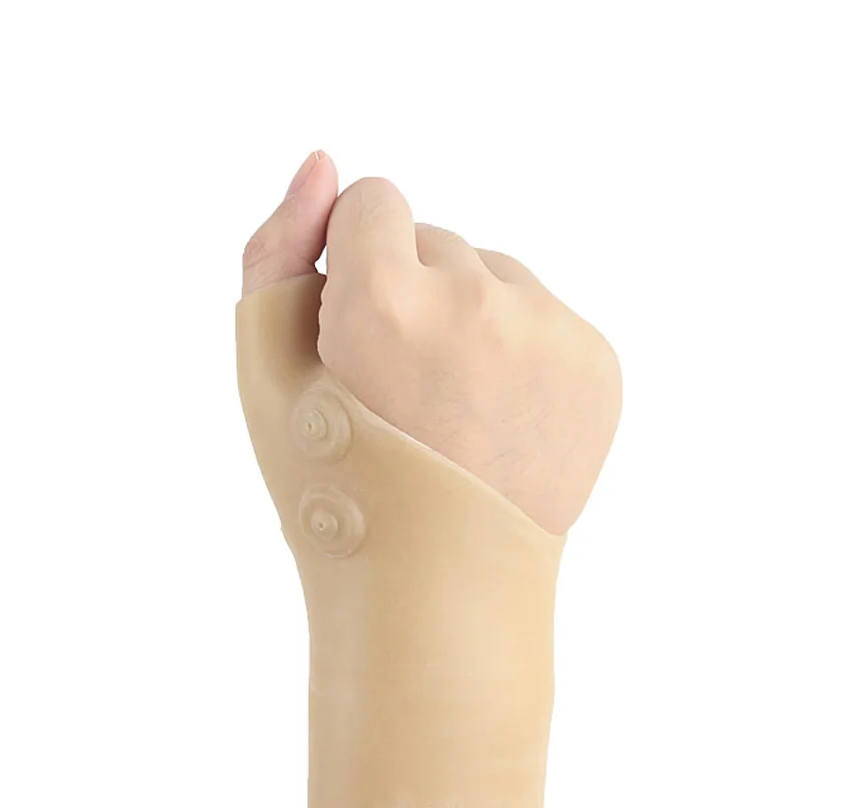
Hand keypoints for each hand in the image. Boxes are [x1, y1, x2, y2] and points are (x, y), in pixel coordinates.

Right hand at [241, 152, 620, 533]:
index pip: (373, 200)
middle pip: (436, 239)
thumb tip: (323, 161)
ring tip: (450, 413)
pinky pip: (543, 315)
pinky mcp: (597, 364)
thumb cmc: (336, 484)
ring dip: (466, 322)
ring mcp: (550, 335)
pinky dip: (516, 353)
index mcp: (389, 304)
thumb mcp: (267, 372)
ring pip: (493, 275)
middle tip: (402, 395)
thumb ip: (276, 249)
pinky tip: (494, 420)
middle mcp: (480, 305)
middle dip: (410, 297)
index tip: (357, 335)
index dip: (353, 266)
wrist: (439, 588)